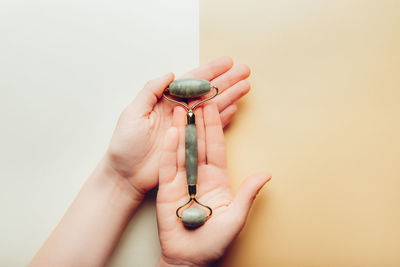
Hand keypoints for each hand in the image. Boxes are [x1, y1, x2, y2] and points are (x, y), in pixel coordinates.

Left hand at [105, 57, 251, 196]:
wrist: (126, 174)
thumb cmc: (125, 144)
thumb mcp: (133, 113)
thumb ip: (150, 91)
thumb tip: (170, 74)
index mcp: (165, 101)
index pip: (191, 81)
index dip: (210, 71)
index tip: (227, 62)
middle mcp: (179, 111)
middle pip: (207, 92)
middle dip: (226, 81)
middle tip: (244, 71)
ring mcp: (187, 127)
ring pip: (213, 108)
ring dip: (230, 97)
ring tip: (245, 86)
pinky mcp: (191, 143)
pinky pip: (211, 128)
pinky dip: (223, 119)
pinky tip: (234, 108)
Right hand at [156, 102, 270, 266]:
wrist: (189, 259)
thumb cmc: (214, 242)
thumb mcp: (236, 217)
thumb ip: (248, 194)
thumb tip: (266, 174)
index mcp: (217, 180)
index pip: (216, 149)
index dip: (215, 128)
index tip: (214, 107)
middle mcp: (199, 177)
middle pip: (199, 144)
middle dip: (198, 122)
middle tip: (196, 99)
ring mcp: (182, 182)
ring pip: (182, 151)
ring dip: (182, 130)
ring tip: (181, 109)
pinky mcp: (166, 190)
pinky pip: (168, 168)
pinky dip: (169, 151)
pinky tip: (171, 133)